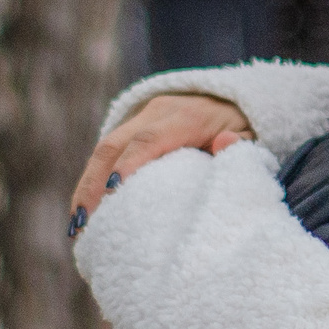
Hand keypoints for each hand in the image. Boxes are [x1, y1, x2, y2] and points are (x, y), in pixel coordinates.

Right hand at [70, 94, 253, 227]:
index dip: (128, 166)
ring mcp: (139, 118)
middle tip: (83, 223)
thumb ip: (240, 146)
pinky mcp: (131, 128)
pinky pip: (106, 155)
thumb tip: (224, 147)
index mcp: (186, 116)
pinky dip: (93, 183)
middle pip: (114, 145)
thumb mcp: (251, 137)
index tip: (112, 195)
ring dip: (86, 187)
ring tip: (77, 228)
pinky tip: (85, 215)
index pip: (149, 140)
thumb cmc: (242, 130)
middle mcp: (156, 112)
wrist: (233, 101)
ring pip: (103, 150)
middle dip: (93, 184)